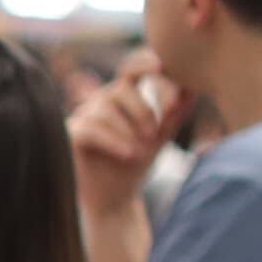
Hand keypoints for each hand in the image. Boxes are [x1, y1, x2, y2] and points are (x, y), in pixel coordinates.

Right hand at [69, 50, 177, 217]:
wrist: (113, 198)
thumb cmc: (135, 164)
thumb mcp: (161, 137)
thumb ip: (175, 113)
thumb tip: (191, 87)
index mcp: (124, 94)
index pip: (133, 68)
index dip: (144, 63)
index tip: (161, 67)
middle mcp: (101, 100)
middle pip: (121, 88)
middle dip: (143, 109)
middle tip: (156, 134)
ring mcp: (83, 115)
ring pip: (105, 110)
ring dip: (128, 131)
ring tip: (140, 153)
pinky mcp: (71, 135)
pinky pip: (91, 129)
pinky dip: (113, 141)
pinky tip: (128, 154)